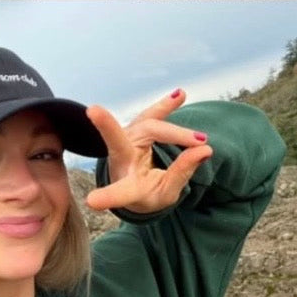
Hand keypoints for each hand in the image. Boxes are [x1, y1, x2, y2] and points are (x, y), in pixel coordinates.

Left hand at [85, 89, 212, 213]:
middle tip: (199, 140)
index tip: (92, 201)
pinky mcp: (137, 127)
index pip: (119, 189)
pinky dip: (166, 106)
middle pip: (144, 137)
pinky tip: (180, 95)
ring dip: (177, 131)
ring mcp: (127, 137)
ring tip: (199, 138)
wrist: (134, 182)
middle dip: (171, 135)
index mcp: (126, 182)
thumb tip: (204, 150)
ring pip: (152, 125)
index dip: (108, 196)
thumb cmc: (147, 193)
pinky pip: (152, 114)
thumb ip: (182, 173)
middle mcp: (121, 156)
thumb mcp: (166, 193)